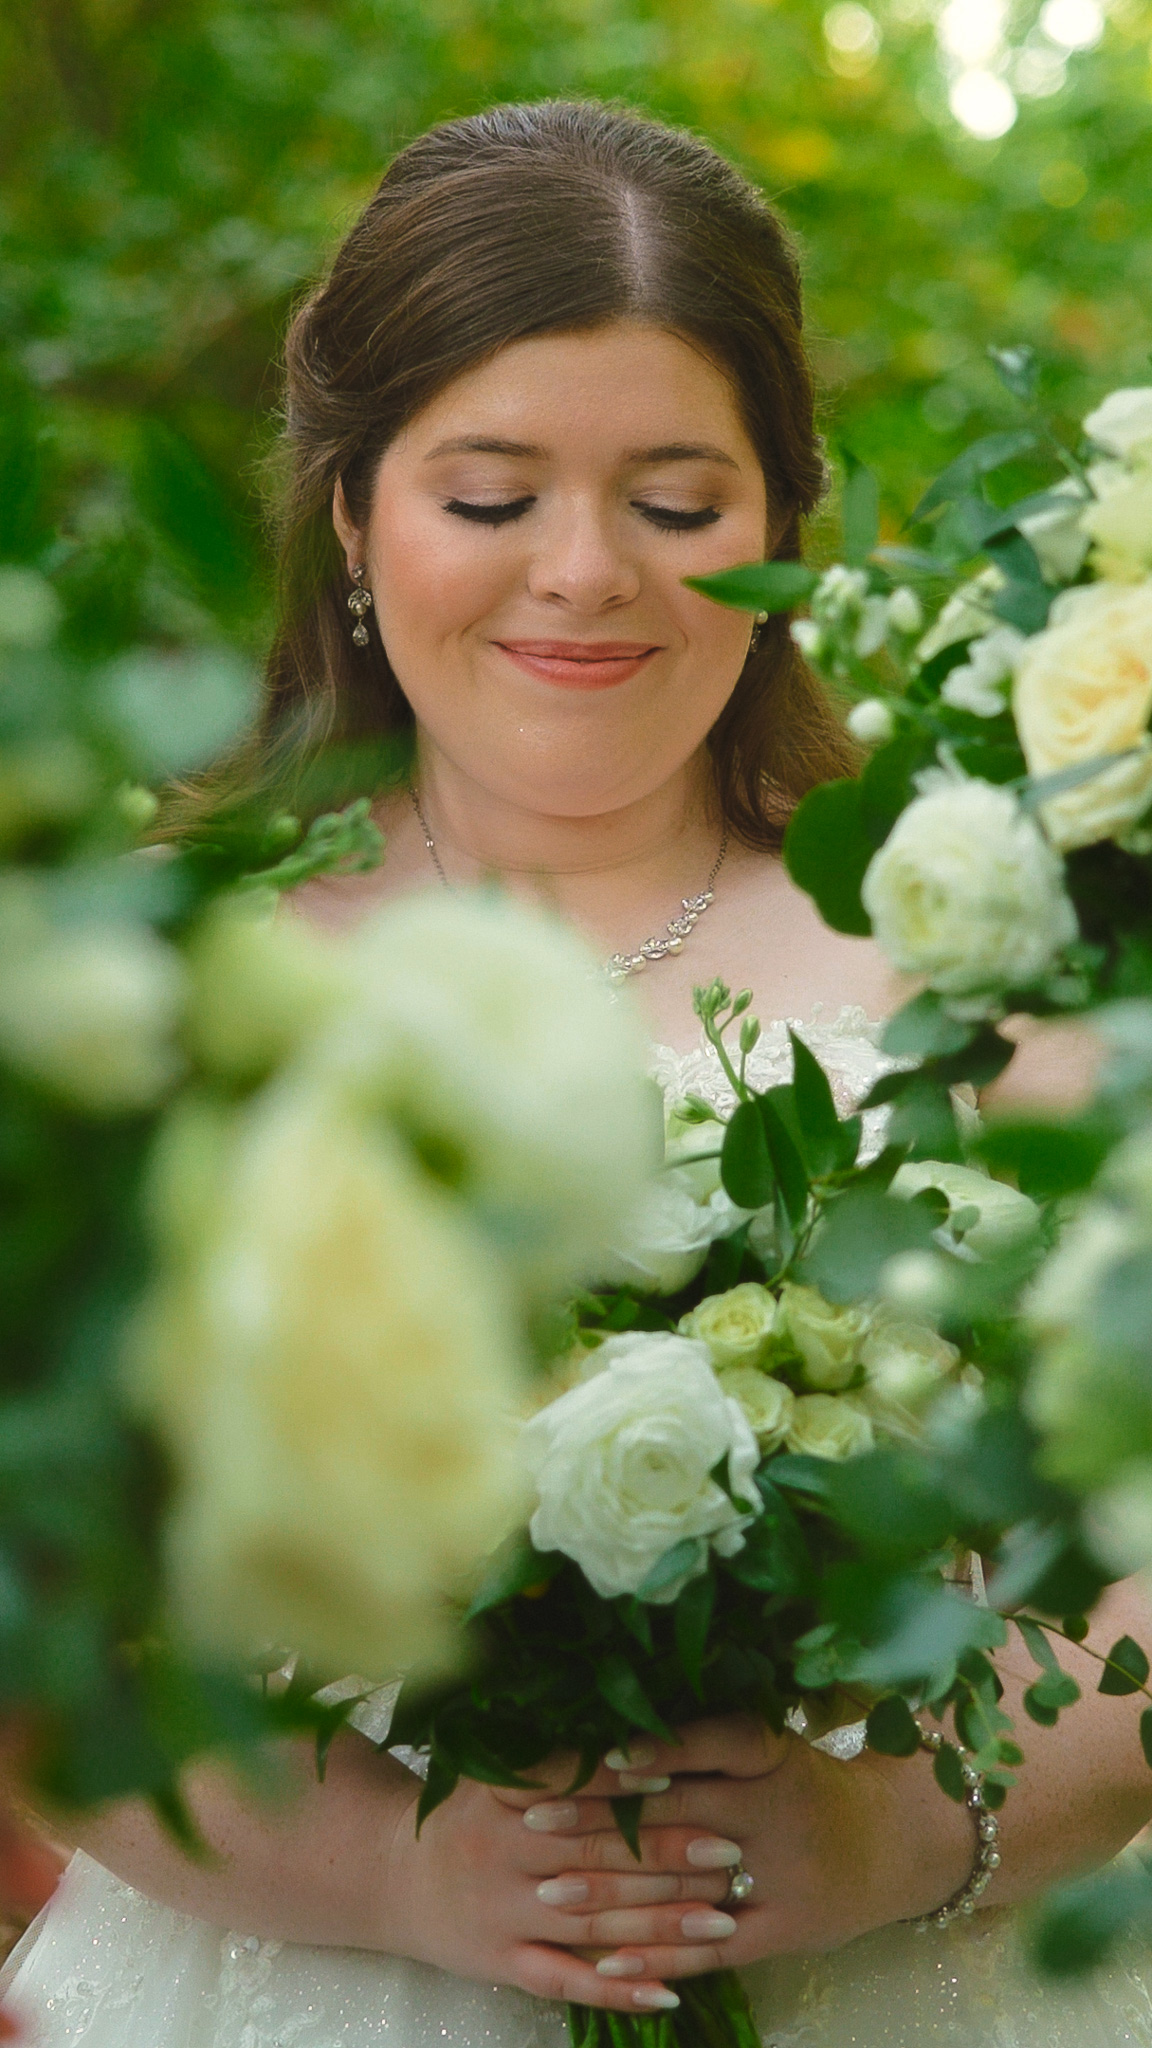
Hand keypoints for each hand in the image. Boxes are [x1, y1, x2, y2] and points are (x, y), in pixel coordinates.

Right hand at [381, 1763, 741, 2012]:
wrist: (390, 1875)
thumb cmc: (464, 1812)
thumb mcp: (491, 1769)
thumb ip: (554, 1755)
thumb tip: (636, 1729)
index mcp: (499, 1792)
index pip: (575, 1783)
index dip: (631, 1782)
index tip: (690, 1777)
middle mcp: (498, 1850)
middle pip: (596, 1853)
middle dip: (669, 1853)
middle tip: (732, 1850)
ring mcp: (500, 1912)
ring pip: (592, 1920)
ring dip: (662, 1922)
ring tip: (724, 1919)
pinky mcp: (501, 1963)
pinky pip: (566, 1980)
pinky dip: (618, 1989)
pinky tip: (670, 1991)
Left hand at [492, 1714, 975, 1980]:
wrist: (892, 1845)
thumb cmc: (804, 1783)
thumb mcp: (768, 1745)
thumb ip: (702, 1735)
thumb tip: (605, 1714)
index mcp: (770, 1753)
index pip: (703, 1742)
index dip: (645, 1747)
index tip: (584, 1750)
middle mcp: (774, 1809)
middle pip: (677, 1813)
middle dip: (600, 1819)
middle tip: (533, 1820)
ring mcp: (782, 1874)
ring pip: (684, 1883)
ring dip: (613, 1890)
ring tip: (547, 1890)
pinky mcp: (785, 1930)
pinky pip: (712, 1948)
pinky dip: (657, 1953)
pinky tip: (601, 1958)